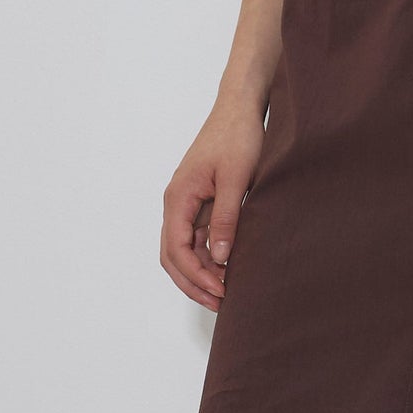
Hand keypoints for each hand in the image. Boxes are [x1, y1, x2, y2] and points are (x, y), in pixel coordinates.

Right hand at [162, 98, 266, 309]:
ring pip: (184, 250)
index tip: (220, 290)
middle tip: (221, 303)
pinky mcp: (201, 203)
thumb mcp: (237, 179)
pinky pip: (197, 238)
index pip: (175, 248)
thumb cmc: (237, 137)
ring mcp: (187, 204)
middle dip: (193, 282)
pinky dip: (209, 257)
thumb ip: (227, 219)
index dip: (195, 275)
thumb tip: (219, 258)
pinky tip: (229, 269)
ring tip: (227, 292)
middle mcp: (176, 203)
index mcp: (178, 197)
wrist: (240, 109)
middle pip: (173, 255)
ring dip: (201, 272)